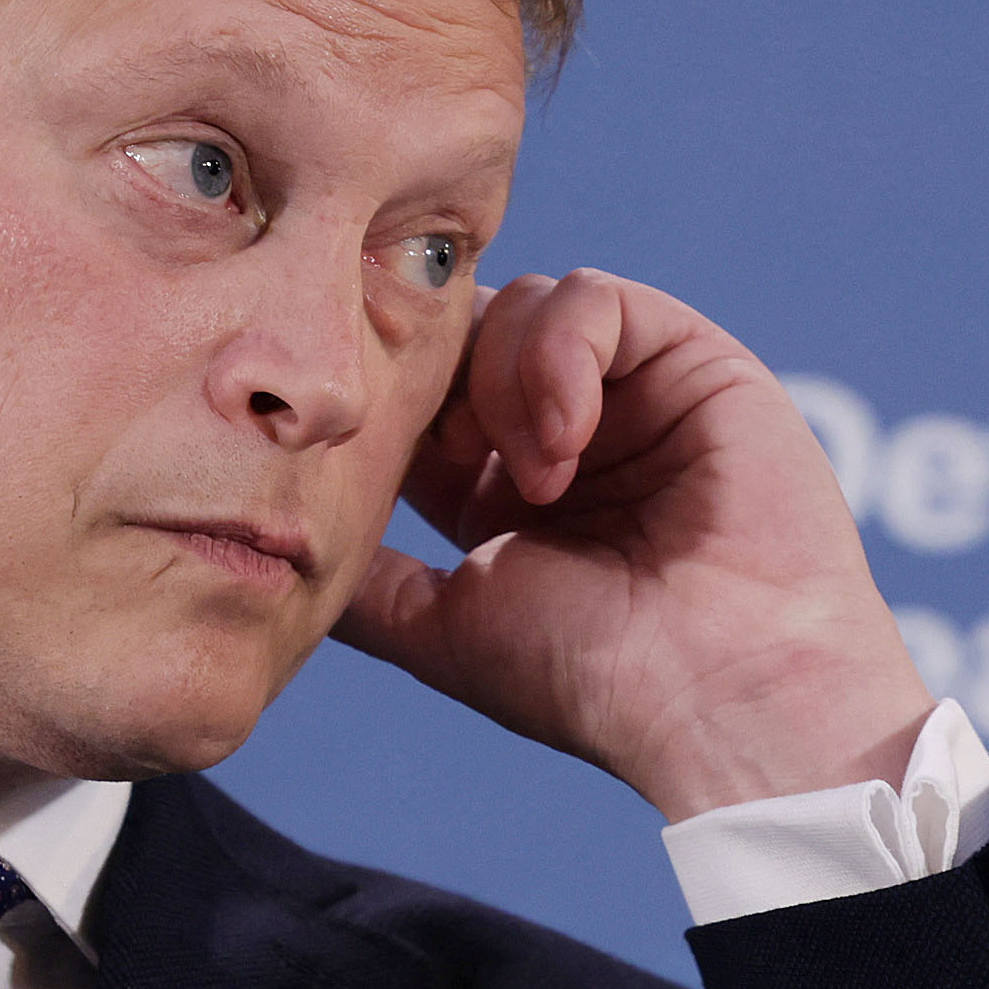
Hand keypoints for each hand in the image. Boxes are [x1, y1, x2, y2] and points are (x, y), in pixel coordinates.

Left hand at [332, 268, 938, 821]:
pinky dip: (559, 354)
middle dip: (441, 380)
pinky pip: (593, 296)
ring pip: (521, 306)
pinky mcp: (690, 358)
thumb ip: (365, 580)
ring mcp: (631, 392)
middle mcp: (570, 434)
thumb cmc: (593, 679)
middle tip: (451, 460)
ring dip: (505, 385)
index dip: (391, 404)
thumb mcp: (441, 626)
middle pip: (466, 335)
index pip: (425, 397)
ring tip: (536, 482)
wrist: (718, 691)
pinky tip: (566, 440)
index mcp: (507, 494)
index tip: (379, 453)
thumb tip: (269, 547)